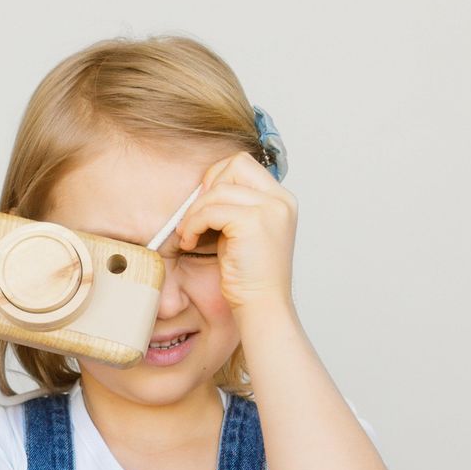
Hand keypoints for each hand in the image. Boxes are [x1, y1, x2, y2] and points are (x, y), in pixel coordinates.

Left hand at [175, 153, 297, 320]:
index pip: (243, 164)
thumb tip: (206, 185)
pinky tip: (190, 243)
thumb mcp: (246, 231)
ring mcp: (270, 209)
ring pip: (217, 189)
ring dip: (194, 212)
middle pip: (234, 165)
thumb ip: (235, 206)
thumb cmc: (249, 275)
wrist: (262, 306)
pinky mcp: (253, 222)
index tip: (205, 207)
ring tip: (188, 235)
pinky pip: (210, 211)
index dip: (217, 178)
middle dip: (206, 189)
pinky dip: (193, 225)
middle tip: (195, 217)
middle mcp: (281, 200)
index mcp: (282, 200)